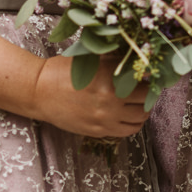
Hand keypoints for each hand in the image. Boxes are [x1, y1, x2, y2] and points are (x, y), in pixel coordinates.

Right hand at [29, 55, 150, 137]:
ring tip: (137, 103)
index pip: (146, 83)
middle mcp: (111, 100)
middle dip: (148, 96)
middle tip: (145, 90)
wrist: (40, 91)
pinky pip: (126, 132)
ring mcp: (105, 118)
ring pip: (139, 120)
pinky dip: (131, 124)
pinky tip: (126, 115)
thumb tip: (142, 61)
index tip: (150, 77)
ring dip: (142, 111)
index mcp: (111, 79)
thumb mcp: (94, 59)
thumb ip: (118, 61)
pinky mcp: (98, 131)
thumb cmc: (65, 71)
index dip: (151, 79)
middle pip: (146, 103)